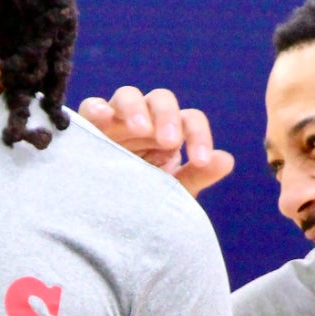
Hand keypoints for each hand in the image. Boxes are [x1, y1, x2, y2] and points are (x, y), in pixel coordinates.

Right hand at [78, 87, 234, 195]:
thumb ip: (197, 175)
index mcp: (168, 134)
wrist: (105, 220)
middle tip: (170, 141)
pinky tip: (102, 117)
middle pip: (161, 99)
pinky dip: (96, 107)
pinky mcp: (87, 127)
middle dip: (168, 117)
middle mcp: (144, 121)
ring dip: (136, 108)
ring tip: (139, 129)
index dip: (198, 136)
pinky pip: (90, 107)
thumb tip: (226, 159)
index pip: (190, 120)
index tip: (199, 161)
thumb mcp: (172, 193)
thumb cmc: (142, 203)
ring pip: (127, 95)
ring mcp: (115, 121)